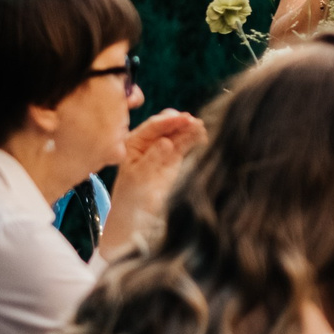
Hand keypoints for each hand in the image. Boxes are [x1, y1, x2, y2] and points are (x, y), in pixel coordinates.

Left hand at [100, 109, 206, 258]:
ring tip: (201, 127)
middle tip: (193, 121)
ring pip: (178, 134)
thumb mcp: (138, 177)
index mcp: (133, 143)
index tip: (183, 118)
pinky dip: (193, 139)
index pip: (152, 127)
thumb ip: (152, 158)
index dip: (168, 121)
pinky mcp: (174, 158)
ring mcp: (162, 149)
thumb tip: (166, 142)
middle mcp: (147, 143)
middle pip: (166, 127)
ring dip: (189, 129)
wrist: (137, 215)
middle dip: (180, 122)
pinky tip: (201, 135)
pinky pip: (185, 145)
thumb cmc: (132, 196)